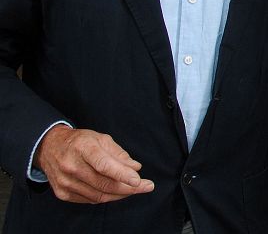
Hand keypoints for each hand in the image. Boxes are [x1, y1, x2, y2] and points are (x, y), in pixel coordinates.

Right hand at [35, 125, 154, 203]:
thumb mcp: (101, 139)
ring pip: (99, 195)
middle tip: (146, 187)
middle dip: (129, 188)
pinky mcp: (62, 193)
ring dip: (120, 195)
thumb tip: (135, 168)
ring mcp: (65, 182)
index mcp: (83, 148)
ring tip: (134, 189)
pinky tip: (116, 192)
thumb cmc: (79, 142)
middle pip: (104, 184)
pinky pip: (90, 200)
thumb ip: (119, 154)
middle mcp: (71, 166)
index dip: (122, 174)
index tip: (138, 180)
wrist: (49, 147)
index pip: (104, 165)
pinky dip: (106, 197)